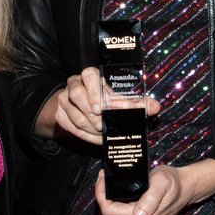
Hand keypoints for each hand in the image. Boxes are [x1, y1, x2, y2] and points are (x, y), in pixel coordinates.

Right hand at [43, 67, 160, 144]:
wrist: (80, 109)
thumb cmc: (103, 100)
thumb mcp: (118, 99)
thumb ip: (136, 103)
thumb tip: (155, 107)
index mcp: (91, 75)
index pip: (90, 76)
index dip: (95, 91)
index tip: (101, 108)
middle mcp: (75, 84)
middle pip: (77, 94)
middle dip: (91, 113)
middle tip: (102, 125)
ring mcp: (64, 99)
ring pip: (74, 113)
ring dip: (89, 127)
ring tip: (101, 133)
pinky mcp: (59, 114)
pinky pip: (70, 126)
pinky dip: (85, 135)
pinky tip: (95, 138)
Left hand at [93, 165, 193, 214]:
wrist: (185, 189)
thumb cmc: (173, 183)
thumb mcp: (162, 182)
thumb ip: (151, 197)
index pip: (109, 212)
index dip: (101, 195)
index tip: (102, 179)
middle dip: (104, 197)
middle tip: (105, 178)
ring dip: (111, 202)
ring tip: (112, 184)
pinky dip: (118, 207)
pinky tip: (120, 195)